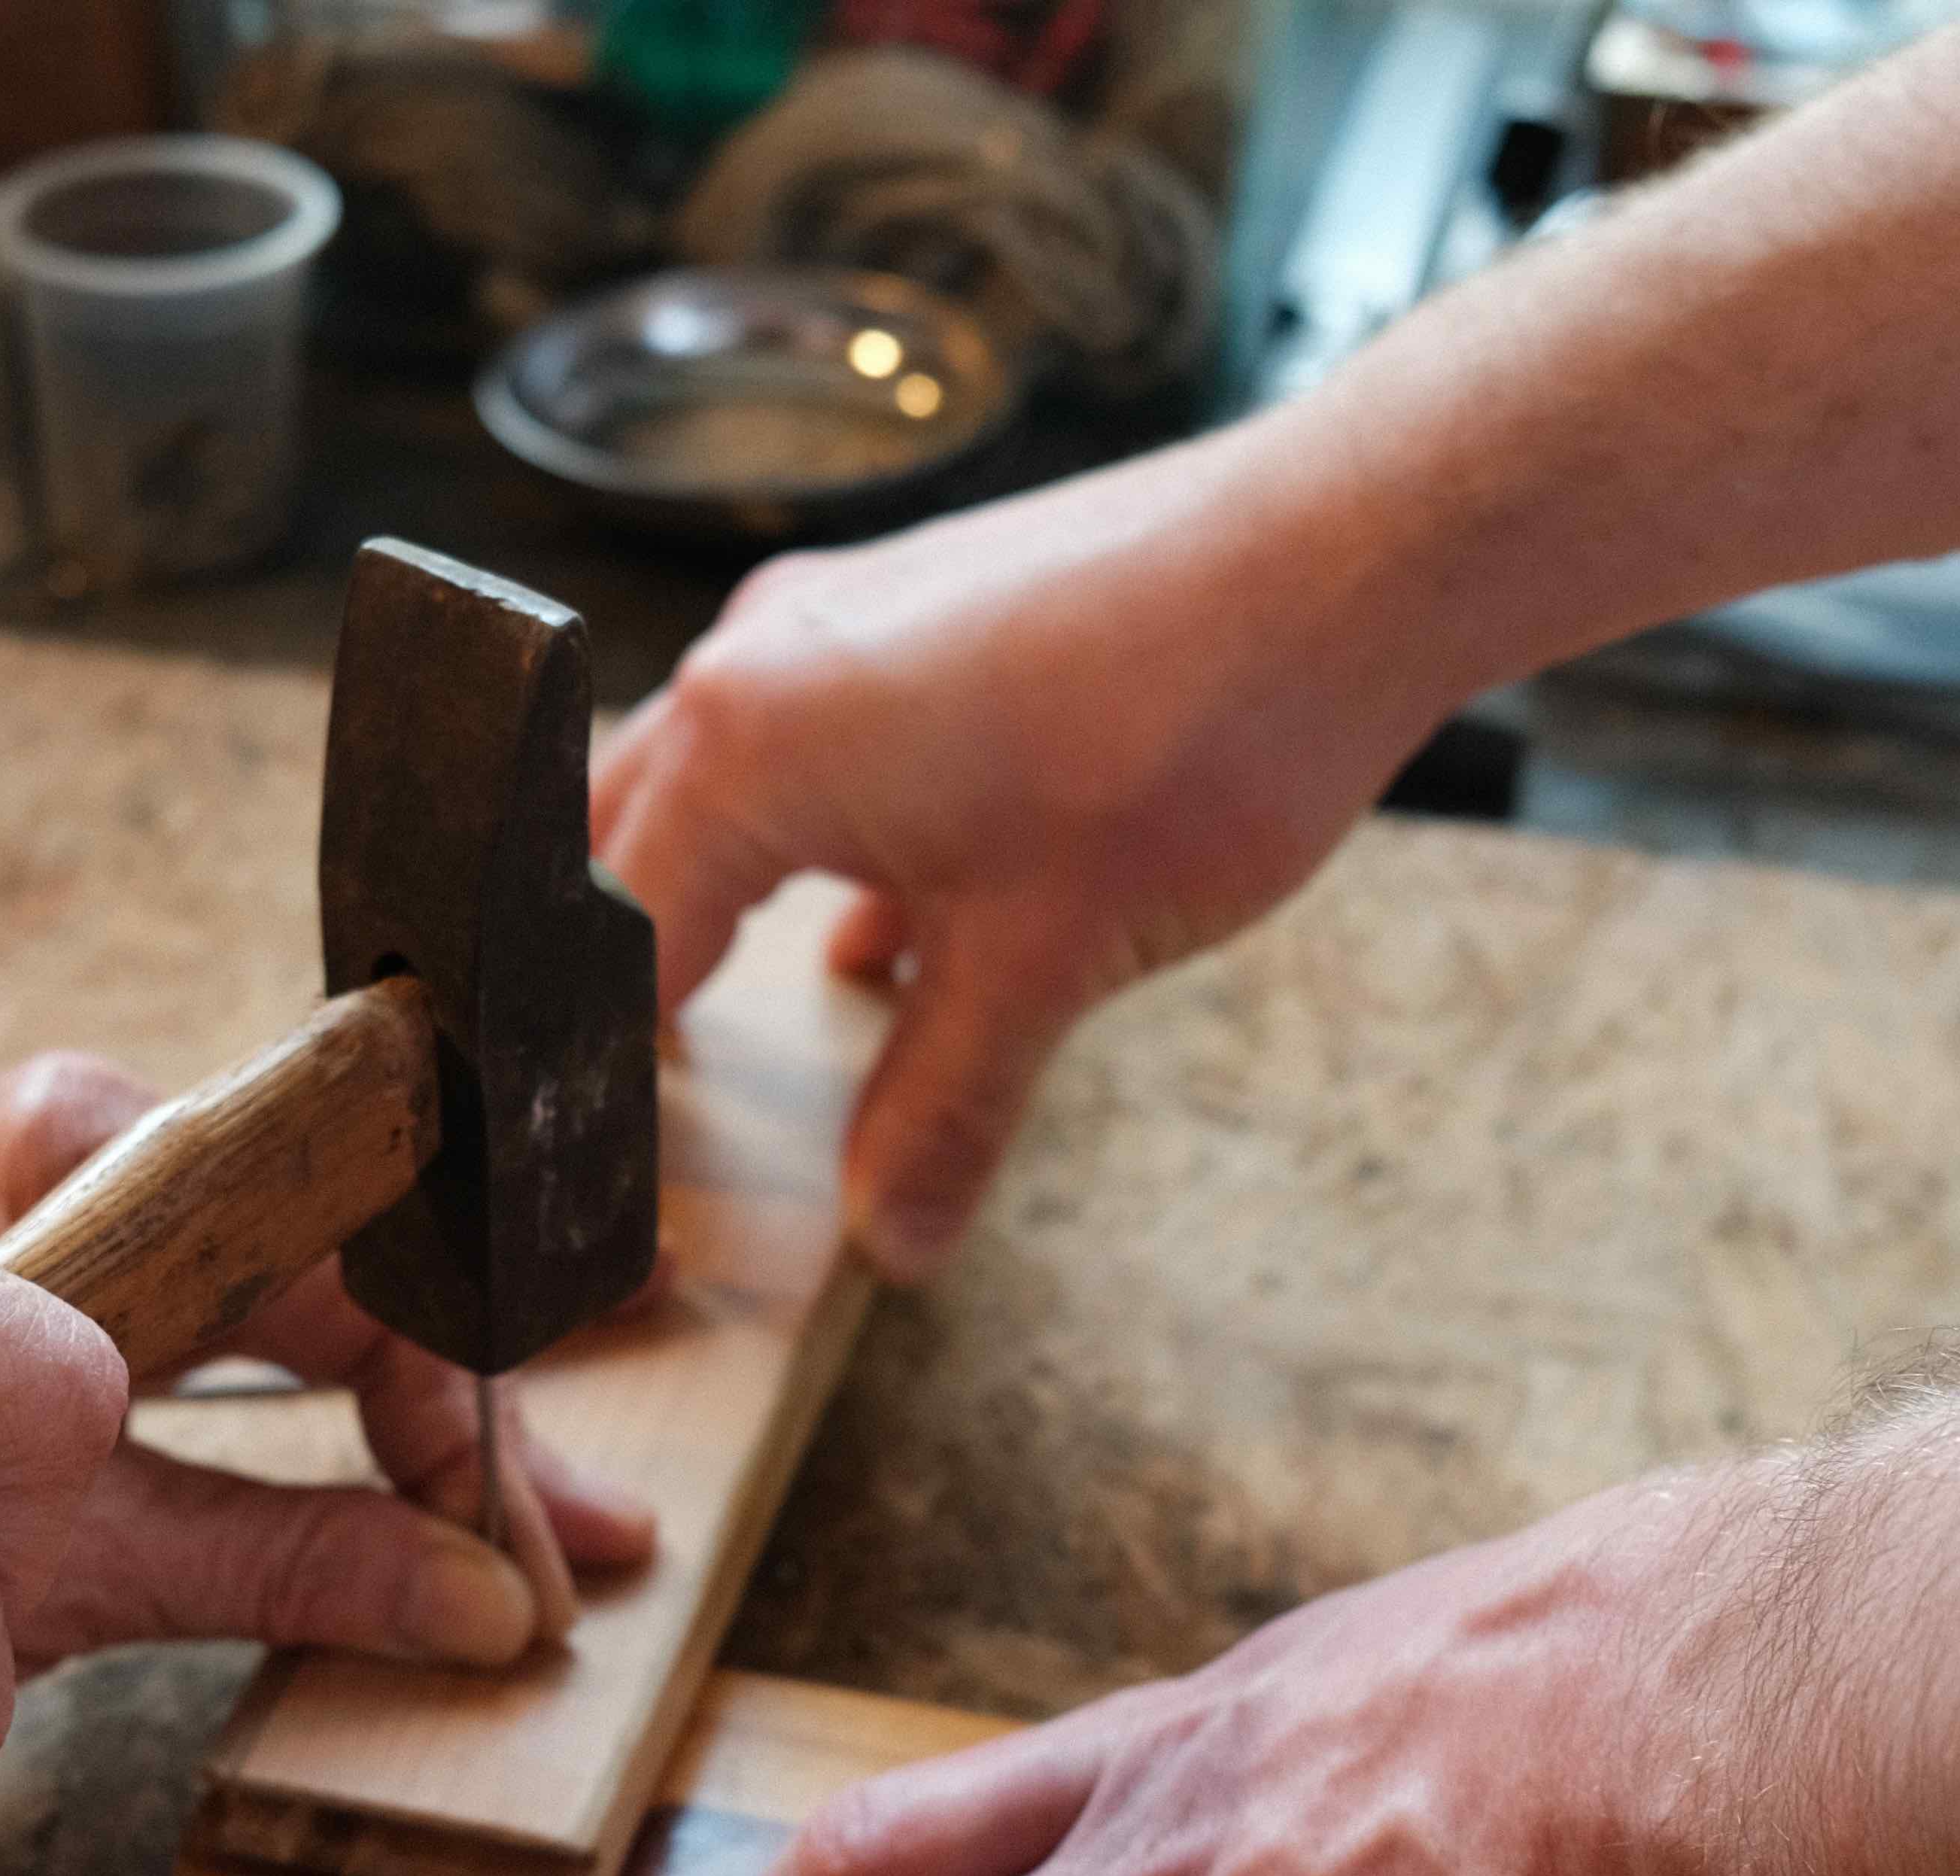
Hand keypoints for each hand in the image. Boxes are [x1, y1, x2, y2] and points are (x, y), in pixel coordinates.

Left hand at [0, 1054, 656, 1670]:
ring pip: (334, 1287)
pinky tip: (457, 1445)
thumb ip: (290, 1566)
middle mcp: (110, 1148)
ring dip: (449, 1403)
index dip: (454, 1415)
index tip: (509, 1541)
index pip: (344, 1275)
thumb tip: (491, 1610)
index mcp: (99, 1173)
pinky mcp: (101, 1255)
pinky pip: (278, 1308)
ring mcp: (107, 1193)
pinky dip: (370, 1394)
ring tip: (564, 1493)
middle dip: (480, 1421)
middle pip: (360, 1273)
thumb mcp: (89, 1555)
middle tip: (593, 1532)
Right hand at [592, 426, 1457, 1282]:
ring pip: (716, 783)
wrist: (1345, 557)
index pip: (616, 939)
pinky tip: (881, 933)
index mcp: (745, 747)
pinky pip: (816, 747)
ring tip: (727, 1009)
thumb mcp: (1041, 966)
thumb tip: (890, 1233)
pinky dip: (819, 847)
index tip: (630, 1156)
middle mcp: (758, 664)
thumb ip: (939, 1111)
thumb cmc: (1186, 736)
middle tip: (641, 1084)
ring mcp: (836, 620)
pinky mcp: (917, 608)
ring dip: (718, 895)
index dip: (614, 1064)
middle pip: (621, 842)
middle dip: (626, 966)